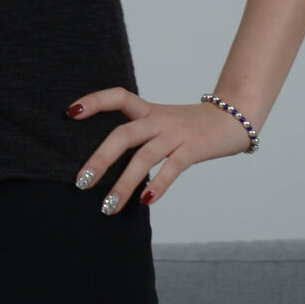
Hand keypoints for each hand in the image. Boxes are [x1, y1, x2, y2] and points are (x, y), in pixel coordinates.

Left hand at [64, 86, 252, 212]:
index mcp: (148, 110)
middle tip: (81, 183)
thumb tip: (105, 163)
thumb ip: (138, 136)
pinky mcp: (194, 148)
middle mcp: (158, 120)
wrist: (234, 117)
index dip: (94, 101)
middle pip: (124, 135)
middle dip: (100, 159)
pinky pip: (173, 167)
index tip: (70, 113)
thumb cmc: (192, 126)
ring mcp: (176, 134)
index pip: (118, 97)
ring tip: (108, 206)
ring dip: (124, 183)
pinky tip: (145, 200)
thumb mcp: (162, 122)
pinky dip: (158, 184)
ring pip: (145, 157)